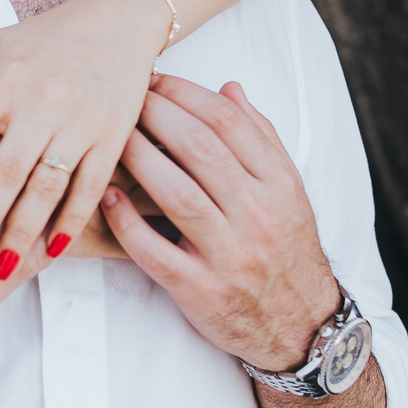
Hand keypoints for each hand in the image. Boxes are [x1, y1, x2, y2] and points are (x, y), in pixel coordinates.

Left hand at [0, 0, 165, 276]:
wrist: (116, 22)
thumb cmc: (42, 39)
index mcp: (4, 82)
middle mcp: (40, 104)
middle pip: (4, 170)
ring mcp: (78, 123)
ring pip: (47, 187)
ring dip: (24, 230)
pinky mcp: (111, 138)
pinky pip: (89, 187)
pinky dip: (71, 221)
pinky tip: (51, 250)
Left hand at [101, 75, 340, 370]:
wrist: (301, 327)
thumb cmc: (283, 248)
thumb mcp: (286, 192)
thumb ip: (259, 137)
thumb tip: (228, 87)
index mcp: (278, 185)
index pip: (228, 123)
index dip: (186, 94)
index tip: (154, 80)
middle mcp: (258, 216)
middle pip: (199, 149)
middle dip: (156, 115)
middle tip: (124, 98)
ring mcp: (230, 255)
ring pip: (176, 194)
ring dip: (137, 158)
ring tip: (110, 138)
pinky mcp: (200, 290)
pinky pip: (154, 251)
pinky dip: (126, 222)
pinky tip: (106, 196)